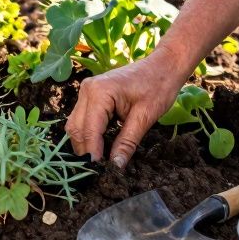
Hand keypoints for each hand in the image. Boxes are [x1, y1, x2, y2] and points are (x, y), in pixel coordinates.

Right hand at [64, 60, 179, 169]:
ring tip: (99, 162)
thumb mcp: (145, 117)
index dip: (93, 154)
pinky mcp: (90, 95)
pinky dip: (88, 134)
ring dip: (85, 144)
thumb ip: (127, 142)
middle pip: (77, 129)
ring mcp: (86, 91)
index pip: (89, 130)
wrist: (163, 66)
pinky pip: (82, 119)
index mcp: (99, 92)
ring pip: (76, 125)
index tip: (99, 173)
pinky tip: (100, 147)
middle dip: (86, 151)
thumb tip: (115, 167)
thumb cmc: (158, 87)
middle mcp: (87, 90)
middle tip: (99, 172)